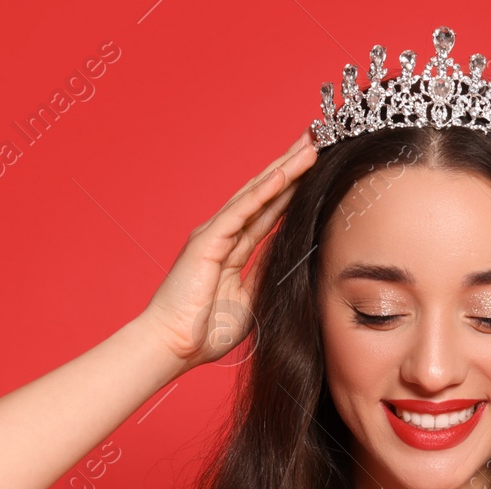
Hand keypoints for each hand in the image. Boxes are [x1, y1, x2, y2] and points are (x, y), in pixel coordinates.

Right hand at [136, 129, 317, 371]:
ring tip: (310, 146)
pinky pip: (241, 211)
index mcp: (234, 249)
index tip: (317, 167)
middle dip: (292, 166)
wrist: (173, 346)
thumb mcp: (250, 299)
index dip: (293, 188)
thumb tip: (288, 257)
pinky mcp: (208, 241)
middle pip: (265, 193)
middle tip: (317, 139)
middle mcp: (224, 234)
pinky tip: (284, 174)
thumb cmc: (204, 330)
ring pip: (256, 194)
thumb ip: (265, 274)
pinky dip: (263, 192)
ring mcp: (215, 234)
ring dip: (284, 170)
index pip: (270, 211)